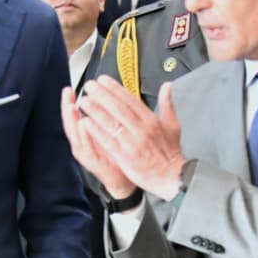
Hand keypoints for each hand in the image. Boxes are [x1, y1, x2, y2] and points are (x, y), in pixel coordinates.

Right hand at [62, 86, 137, 199]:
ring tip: (72, 106)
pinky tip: (84, 125)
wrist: (125, 180)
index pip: (75, 116)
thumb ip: (106, 117)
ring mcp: (87, 154)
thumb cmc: (118, 157)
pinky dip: (85, 136)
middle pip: (70, 123)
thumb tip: (105, 97)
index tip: (69, 89)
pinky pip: (87, 148)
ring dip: (73, 120)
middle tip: (68, 93)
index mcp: (86, 136)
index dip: (70, 102)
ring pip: (76, 135)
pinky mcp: (94, 164)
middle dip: (67, 107)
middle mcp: (83, 144)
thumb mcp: (110, 133)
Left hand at [76, 78, 186, 199]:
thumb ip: (167, 104)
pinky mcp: (125, 157)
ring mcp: (133, 143)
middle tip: (89, 86)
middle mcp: (141, 129)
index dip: (115, 89)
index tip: (103, 80)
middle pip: (119, 108)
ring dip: (96, 111)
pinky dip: (97, 132)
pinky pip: (108, 142)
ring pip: (112, 123)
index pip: (130, 100)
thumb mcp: (173, 126)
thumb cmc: (170, 153)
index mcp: (151, 120)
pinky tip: (86, 123)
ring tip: (84, 101)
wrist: (172, 177)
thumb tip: (167, 85)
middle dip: (102, 95)